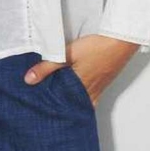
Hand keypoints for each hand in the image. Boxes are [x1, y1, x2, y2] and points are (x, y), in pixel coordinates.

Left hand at [22, 34, 139, 107]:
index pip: (60, 104)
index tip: (39, 109)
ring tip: (59, 103)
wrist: (121, 41)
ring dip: (71, 103)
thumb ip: (47, 67)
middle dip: (59, 107)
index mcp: (79, 88)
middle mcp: (90, 92)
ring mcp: (98, 89)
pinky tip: (77, 96)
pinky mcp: (103, 82)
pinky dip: (82, 99)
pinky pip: (92, 97)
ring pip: (81, 102)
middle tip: (46, 109)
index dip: (50, 107)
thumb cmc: (97, 47)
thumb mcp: (67, 54)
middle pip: (71, 106)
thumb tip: (29, 80)